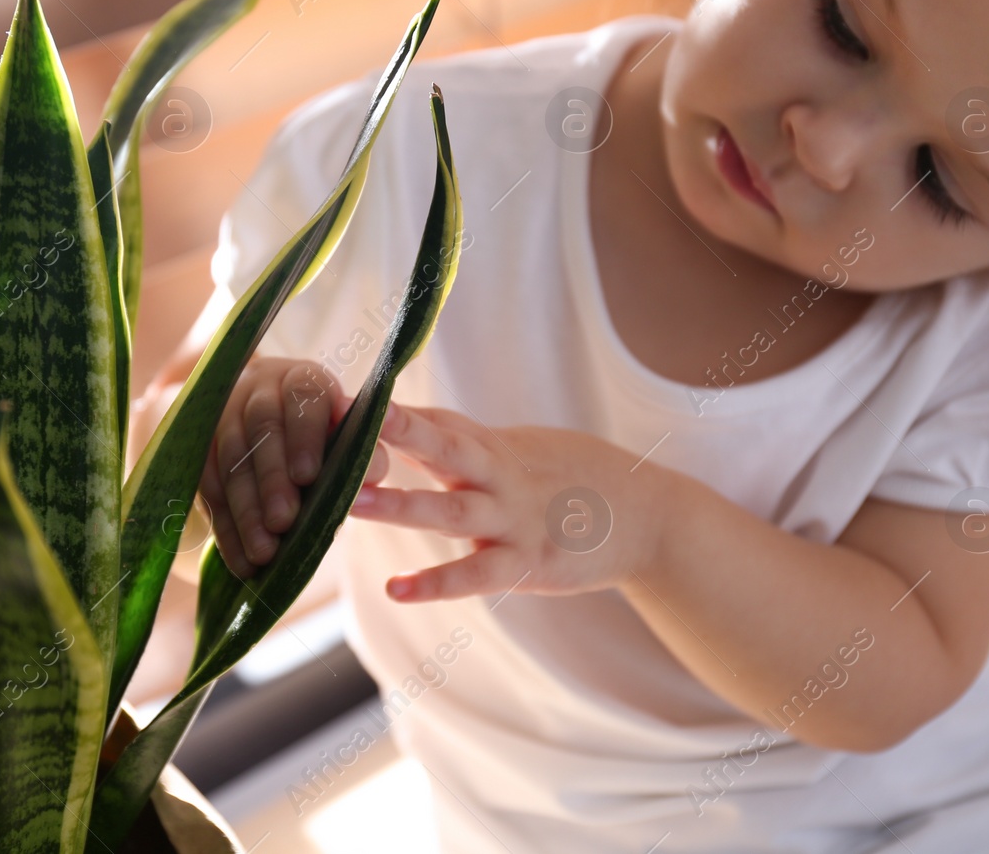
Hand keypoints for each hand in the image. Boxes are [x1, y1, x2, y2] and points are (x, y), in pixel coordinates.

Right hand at [199, 356, 389, 578]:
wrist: (271, 417)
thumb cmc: (326, 433)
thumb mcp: (348, 433)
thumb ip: (362, 451)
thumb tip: (371, 470)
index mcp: (301, 379)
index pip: (302, 397)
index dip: (303, 435)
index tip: (308, 475)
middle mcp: (258, 389)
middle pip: (261, 430)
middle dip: (271, 479)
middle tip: (283, 522)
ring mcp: (224, 416)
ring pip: (230, 460)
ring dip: (245, 510)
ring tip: (264, 552)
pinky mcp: (201, 449)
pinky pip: (207, 488)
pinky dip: (225, 528)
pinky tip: (241, 559)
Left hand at [349, 401, 665, 602]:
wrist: (650, 517)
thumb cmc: (578, 479)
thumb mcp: (525, 450)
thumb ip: (472, 442)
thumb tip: (417, 423)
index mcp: (495, 448)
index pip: (436, 422)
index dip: (387, 412)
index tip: (338, 400)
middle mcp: (500, 477)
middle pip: (440, 448)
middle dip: (392, 434)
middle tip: (342, 426)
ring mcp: (514, 520)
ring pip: (448, 510)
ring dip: (399, 505)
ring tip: (351, 503)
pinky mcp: (528, 563)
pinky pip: (476, 573)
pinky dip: (436, 581)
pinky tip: (397, 588)